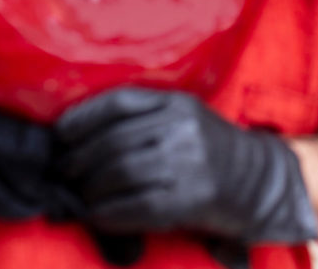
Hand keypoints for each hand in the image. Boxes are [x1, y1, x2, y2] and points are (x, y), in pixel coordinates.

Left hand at [54, 88, 317, 242]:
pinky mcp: (191, 199)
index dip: (82, 118)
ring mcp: (188, 163)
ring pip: (120, 173)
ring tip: (82, 194)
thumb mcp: (183, 116)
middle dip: (79, 159)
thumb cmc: (208, 147)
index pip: (118, 103)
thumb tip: (79, 136)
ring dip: (91, 188)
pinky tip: (98, 214)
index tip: (60, 134)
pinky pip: (137, 206)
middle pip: (113, 141)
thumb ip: (143, 118)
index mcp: (176, 102)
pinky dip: (108, 212)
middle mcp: (182, 128)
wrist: (257, 179)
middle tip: (65, 171)